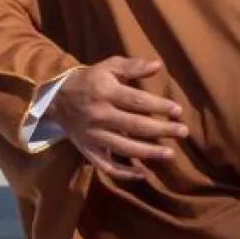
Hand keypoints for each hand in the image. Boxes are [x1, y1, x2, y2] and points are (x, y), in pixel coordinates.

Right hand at [48, 57, 187, 180]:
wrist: (56, 98)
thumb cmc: (89, 81)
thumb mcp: (108, 67)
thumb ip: (132, 66)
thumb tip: (157, 65)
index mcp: (105, 93)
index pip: (137, 101)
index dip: (159, 106)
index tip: (178, 110)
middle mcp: (99, 115)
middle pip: (135, 126)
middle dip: (161, 130)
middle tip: (183, 132)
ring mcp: (93, 136)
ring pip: (124, 148)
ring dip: (149, 153)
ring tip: (170, 153)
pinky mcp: (88, 150)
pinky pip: (106, 166)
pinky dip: (124, 173)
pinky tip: (143, 173)